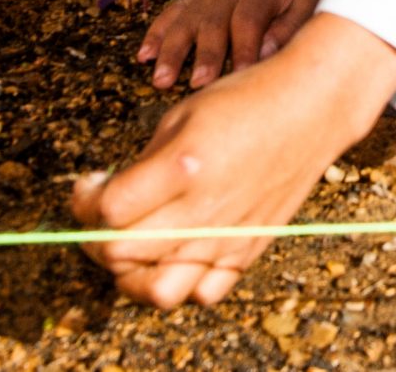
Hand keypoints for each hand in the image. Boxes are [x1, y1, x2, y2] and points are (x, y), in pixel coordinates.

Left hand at [74, 13, 395, 307]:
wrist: (310, 109)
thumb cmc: (244, 101)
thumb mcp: (180, 116)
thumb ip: (142, 166)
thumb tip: (105, 200)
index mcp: (183, 167)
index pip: (109, 211)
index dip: (85, 201)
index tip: (89, 185)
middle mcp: (204, 210)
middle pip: (121, 254)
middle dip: (95, 237)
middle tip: (101, 216)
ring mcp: (228, 237)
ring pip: (157, 291)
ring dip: (131, 274)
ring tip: (133, 245)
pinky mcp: (247, 251)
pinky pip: (203, 293)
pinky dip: (181, 283)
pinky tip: (176, 254)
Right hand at [139, 0, 320, 88]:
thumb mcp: (306, 0)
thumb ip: (290, 26)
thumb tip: (269, 52)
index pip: (248, 21)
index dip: (244, 49)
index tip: (241, 76)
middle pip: (212, 24)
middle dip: (205, 55)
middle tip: (199, 84)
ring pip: (184, 22)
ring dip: (171, 51)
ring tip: (162, 79)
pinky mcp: (190, 0)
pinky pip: (169, 15)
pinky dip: (155, 35)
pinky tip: (144, 56)